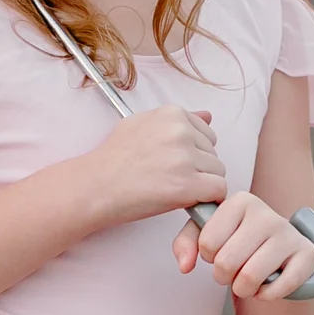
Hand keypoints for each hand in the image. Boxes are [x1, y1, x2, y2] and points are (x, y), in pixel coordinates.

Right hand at [87, 105, 225, 225]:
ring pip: (218, 173)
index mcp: (172, 114)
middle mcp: (181, 131)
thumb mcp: (141, 125)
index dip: (193, 154)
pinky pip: (218, 191)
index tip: (174, 164)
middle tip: (169, 179)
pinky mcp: (187, 184)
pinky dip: (207, 200)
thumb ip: (176, 122)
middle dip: (199, 169)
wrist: (95, 186)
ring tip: (173, 190)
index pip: (206, 134)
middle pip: (213, 154)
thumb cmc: (113, 160)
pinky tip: (188, 201)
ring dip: (202, 185)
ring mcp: (184, 157)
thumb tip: (208, 116)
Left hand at [173, 191, 313, 297]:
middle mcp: (266, 213)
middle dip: (223, 277)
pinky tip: (267, 286)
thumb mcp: (210, 235)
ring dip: (243, 289)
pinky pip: (278, 288)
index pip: (207, 243)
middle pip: (226, 262)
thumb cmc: (242, 243)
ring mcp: (288, 233)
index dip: (208, 257)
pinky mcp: (307, 255)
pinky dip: (266, 295)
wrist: (282, 254)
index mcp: (240, 201)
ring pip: (250, 277)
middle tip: (231, 272)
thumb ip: (187, 243)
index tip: (219, 252)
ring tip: (246, 281)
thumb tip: (185, 265)